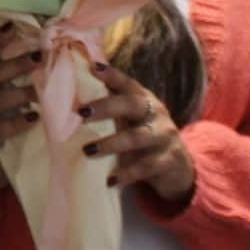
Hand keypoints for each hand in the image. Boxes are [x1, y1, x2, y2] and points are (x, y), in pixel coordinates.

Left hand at [81, 62, 194, 208]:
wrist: (178, 168)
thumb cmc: (144, 139)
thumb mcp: (132, 121)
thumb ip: (111, 110)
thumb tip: (70, 99)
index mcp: (144, 100)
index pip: (127, 83)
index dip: (112, 75)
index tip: (92, 68)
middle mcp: (156, 113)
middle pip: (132, 104)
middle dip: (105, 107)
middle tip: (81, 113)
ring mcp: (164, 136)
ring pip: (137, 137)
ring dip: (111, 143)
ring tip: (88, 151)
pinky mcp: (169, 161)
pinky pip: (146, 167)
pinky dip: (126, 174)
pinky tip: (110, 181)